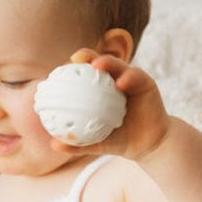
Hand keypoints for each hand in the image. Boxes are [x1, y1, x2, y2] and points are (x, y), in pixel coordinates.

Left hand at [51, 49, 170, 159]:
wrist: (146, 145)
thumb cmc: (118, 140)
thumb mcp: (96, 142)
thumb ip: (77, 143)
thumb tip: (54, 144)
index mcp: (97, 91)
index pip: (81, 75)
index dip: (69, 70)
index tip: (56, 71)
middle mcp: (112, 80)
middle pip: (97, 63)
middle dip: (86, 56)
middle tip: (75, 59)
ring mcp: (128, 79)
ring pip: (117, 66)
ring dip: (107, 62)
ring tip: (97, 65)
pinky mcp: (145, 82)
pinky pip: (135, 77)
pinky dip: (128, 78)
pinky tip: (120, 84)